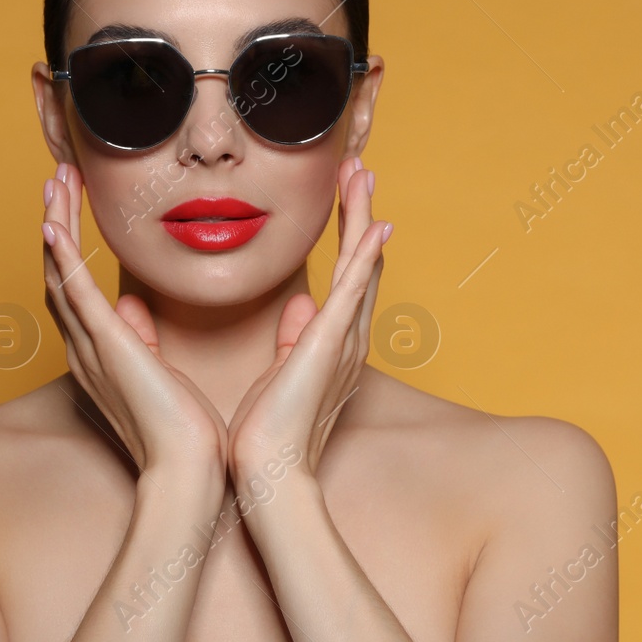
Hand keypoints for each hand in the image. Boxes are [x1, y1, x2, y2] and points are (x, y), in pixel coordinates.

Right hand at [42, 161, 229, 483]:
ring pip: (60, 273)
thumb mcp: (163, 374)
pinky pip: (74, 292)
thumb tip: (136, 309)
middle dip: (57, 222)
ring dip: (57, 224)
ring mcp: (92, 346)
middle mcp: (85, 348)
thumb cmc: (186, 432)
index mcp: (100, 354)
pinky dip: (62, 255)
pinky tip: (53, 222)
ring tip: (57, 181)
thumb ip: (144, 340)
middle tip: (58, 178)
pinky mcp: (106, 345)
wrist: (190, 469)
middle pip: (58, 273)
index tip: (74, 203)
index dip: (69, 244)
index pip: (75, 288)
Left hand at [226, 156, 390, 484]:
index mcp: (331, 344)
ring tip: (363, 176)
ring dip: (362, 219)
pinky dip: (365, 258)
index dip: (350, 236)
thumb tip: (297, 306)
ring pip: (359, 265)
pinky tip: (376, 227)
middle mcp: (346, 339)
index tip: (346, 196)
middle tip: (361, 170)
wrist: (265, 471)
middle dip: (361, 214)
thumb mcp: (279, 373)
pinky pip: (352, 291)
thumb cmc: (266, 432)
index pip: (345, 278)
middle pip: (360, 263)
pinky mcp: (329, 344)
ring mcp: (342, 340)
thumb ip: (292, 338)